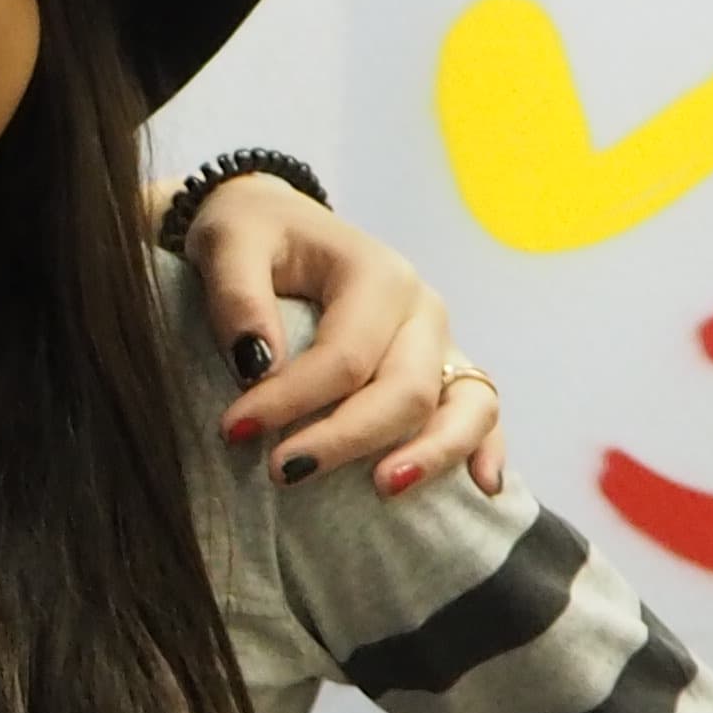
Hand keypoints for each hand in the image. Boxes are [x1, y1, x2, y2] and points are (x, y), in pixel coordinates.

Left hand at [180, 174, 506, 497]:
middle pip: (406, 390)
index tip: (233, 430)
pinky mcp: (443, 368)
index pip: (344, 357)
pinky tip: (482, 488)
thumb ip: (237, 298)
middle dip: (346, 438)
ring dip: (430, 454)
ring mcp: (440, 341)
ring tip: (382, 489)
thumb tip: (255, 364)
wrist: (274, 223)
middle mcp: (421, 310)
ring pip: (466, 406)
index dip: (290, 401)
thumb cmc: (251, 236)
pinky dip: (485, 448)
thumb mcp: (227, 244)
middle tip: (282, 472)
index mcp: (378, 275)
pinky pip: (480, 410)